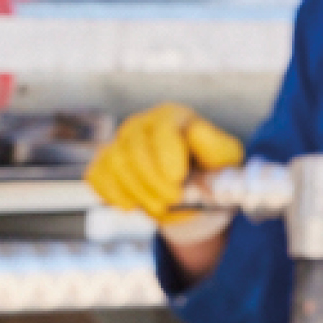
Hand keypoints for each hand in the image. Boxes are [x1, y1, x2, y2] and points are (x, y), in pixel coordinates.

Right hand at [85, 103, 245, 224]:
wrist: (189, 187)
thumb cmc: (209, 168)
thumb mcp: (225, 157)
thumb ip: (215, 145)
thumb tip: (195, 132)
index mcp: (172, 116)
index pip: (163, 130)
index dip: (168, 155)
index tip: (178, 179)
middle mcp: (140, 124)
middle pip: (135, 150)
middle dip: (154, 182)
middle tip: (174, 200)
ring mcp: (118, 142)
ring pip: (115, 165)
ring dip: (138, 192)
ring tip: (160, 206)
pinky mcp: (102, 163)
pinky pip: (97, 177)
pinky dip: (115, 195)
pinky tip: (135, 204)